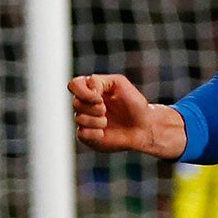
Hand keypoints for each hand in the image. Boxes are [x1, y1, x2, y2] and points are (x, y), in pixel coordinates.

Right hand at [70, 73, 185, 157]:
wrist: (144, 126)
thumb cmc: (133, 103)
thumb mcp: (119, 83)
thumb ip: (99, 81)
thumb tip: (87, 90)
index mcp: (91, 89)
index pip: (74, 85)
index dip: (82, 91)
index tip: (99, 97)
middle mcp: (86, 105)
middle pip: (76, 103)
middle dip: (94, 107)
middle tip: (106, 110)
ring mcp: (86, 121)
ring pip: (79, 118)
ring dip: (97, 120)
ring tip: (108, 122)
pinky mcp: (88, 137)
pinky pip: (81, 134)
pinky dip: (94, 133)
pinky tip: (104, 133)